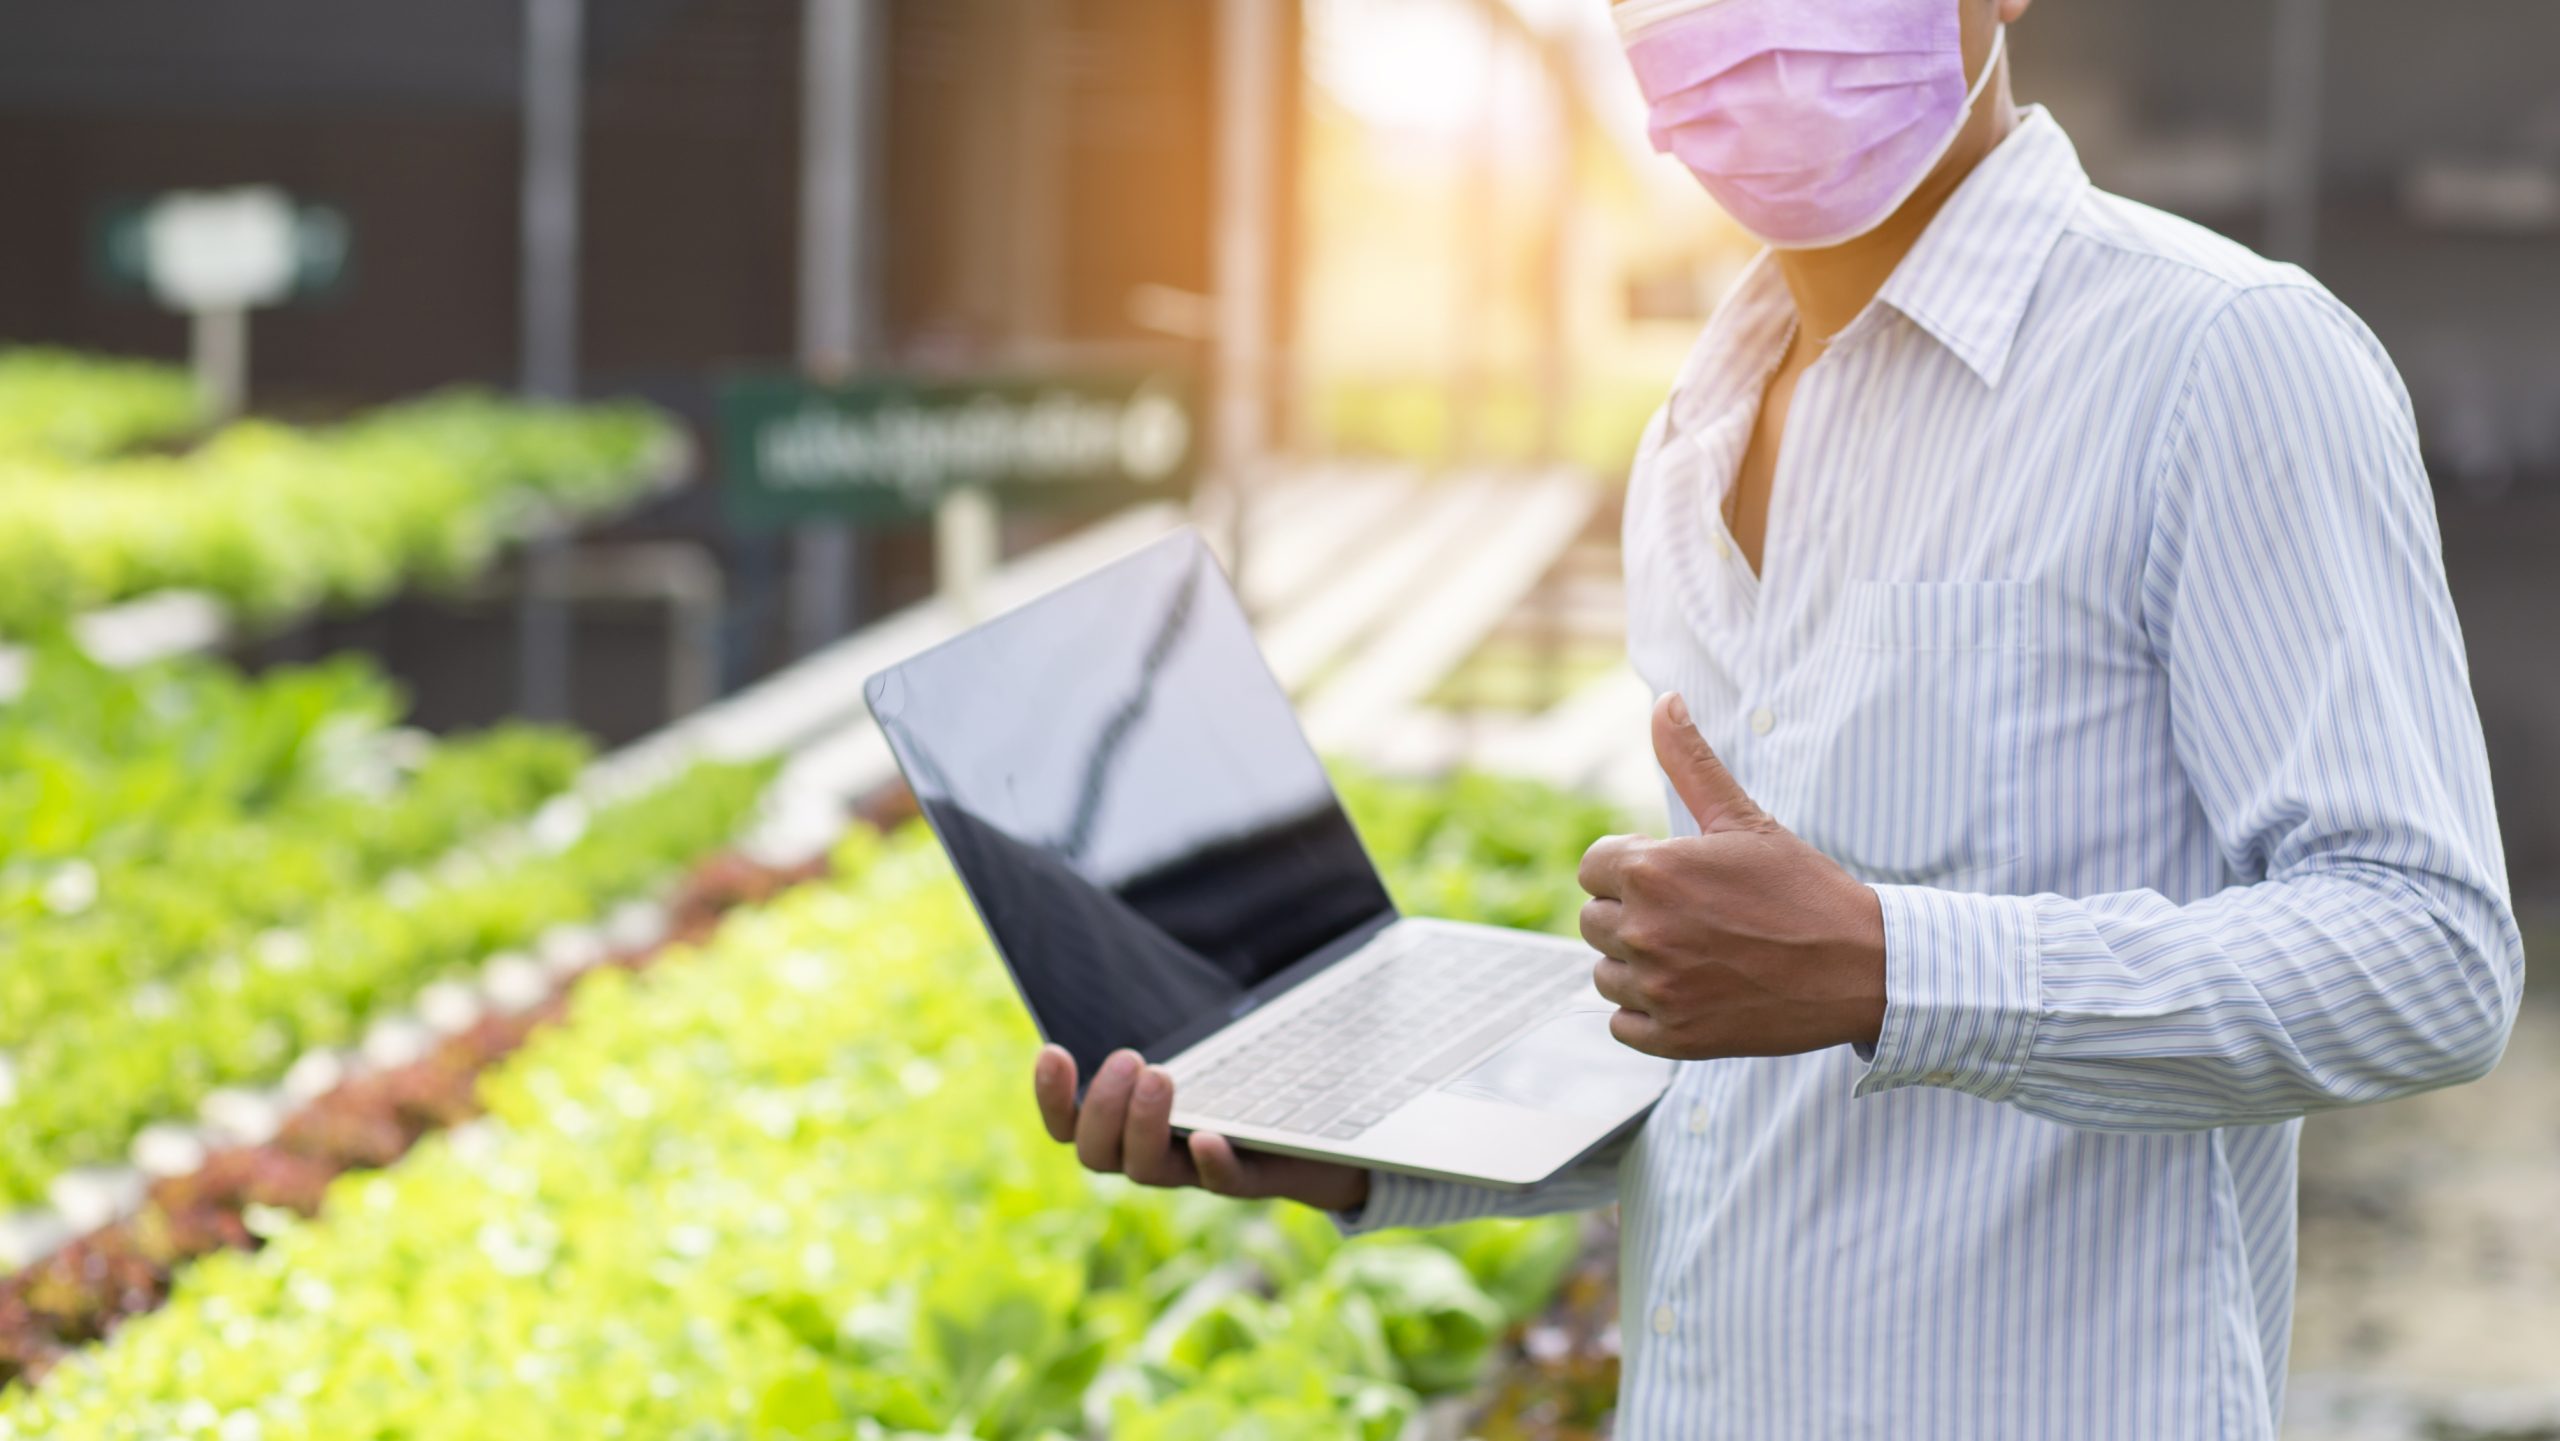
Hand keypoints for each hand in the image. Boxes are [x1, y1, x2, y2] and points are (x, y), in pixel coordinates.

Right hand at [1033, 1045, 1372, 1211]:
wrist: (1323, 1133)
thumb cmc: (1245, 1081)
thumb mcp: (1201, 1047)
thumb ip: (1169, 1024)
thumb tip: (1127, 949)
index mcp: (1129, 1123)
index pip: (1069, 1124)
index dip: (1051, 1096)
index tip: (1054, 1051)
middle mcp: (1154, 1153)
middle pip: (1097, 1153)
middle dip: (1101, 1106)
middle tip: (1128, 1057)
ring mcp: (1197, 1170)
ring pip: (1146, 1170)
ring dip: (1144, 1125)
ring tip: (1160, 1075)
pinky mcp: (1248, 1179)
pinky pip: (1222, 1182)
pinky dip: (1209, 1162)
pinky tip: (1205, 1136)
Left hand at [1577, 692, 1888, 1060]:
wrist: (1860, 968)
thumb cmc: (1803, 888)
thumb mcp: (1746, 820)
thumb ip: (1692, 763)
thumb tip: (1663, 700)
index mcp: (1652, 871)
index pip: (1592, 867)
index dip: (1629, 869)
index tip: (1673, 878)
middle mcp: (1644, 930)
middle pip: (1593, 920)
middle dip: (1632, 914)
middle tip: (1694, 917)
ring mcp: (1657, 989)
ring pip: (1604, 972)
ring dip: (1637, 965)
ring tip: (1697, 953)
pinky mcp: (1672, 1038)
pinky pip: (1623, 1023)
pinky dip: (1648, 1013)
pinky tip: (1694, 991)